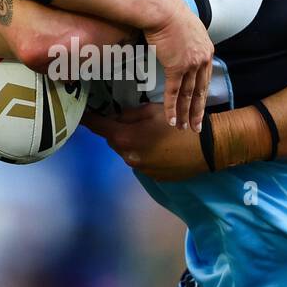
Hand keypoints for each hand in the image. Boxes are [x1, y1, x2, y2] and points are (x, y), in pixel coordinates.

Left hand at [83, 105, 209, 180]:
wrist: (206, 148)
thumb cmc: (178, 124)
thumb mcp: (152, 110)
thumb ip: (128, 113)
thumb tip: (115, 116)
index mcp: (124, 138)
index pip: (97, 127)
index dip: (87, 119)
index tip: (80, 113)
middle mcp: (127, 156)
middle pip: (112, 140)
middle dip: (116, 130)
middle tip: (127, 119)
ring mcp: (139, 169)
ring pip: (126, 151)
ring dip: (130, 142)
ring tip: (148, 133)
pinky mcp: (151, 176)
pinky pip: (140, 161)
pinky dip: (143, 152)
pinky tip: (159, 146)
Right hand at [142, 1, 212, 131]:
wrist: (162, 8)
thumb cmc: (169, 13)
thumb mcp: (186, 26)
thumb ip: (187, 40)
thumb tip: (180, 45)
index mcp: (206, 50)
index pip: (205, 78)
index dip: (202, 95)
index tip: (200, 107)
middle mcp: (202, 58)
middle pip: (201, 91)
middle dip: (198, 111)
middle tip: (196, 127)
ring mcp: (191, 64)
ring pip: (189, 95)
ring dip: (185, 114)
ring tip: (184, 128)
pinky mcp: (176, 67)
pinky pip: (174, 92)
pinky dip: (172, 108)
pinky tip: (172, 120)